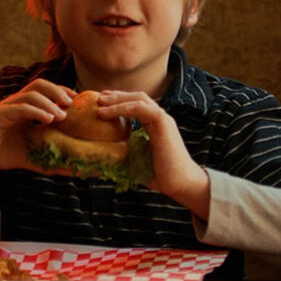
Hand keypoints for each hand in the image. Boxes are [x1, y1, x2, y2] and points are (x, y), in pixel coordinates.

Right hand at [0, 79, 75, 172]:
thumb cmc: (5, 154)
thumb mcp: (34, 157)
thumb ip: (53, 160)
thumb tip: (76, 169)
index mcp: (27, 107)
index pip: (47, 92)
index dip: (63, 92)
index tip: (79, 102)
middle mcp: (17, 103)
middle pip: (40, 85)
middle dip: (58, 90)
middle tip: (72, 104)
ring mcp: (7, 107)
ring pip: (31, 93)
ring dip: (49, 102)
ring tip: (61, 115)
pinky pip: (18, 107)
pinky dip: (34, 110)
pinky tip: (47, 119)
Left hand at [96, 90, 210, 218]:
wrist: (181, 184)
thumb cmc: (161, 176)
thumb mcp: (136, 162)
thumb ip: (123, 155)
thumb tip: (101, 157)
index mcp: (155, 125)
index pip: (137, 105)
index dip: (120, 101)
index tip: (103, 102)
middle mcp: (160, 119)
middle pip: (137, 98)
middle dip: (117, 96)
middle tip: (99, 97)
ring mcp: (163, 120)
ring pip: (140, 100)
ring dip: (118, 100)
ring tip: (101, 102)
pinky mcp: (164, 124)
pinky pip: (143, 109)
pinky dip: (126, 107)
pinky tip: (112, 111)